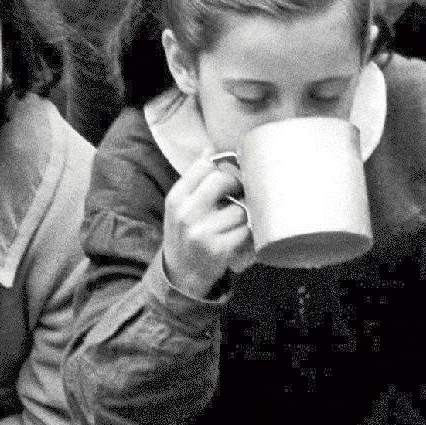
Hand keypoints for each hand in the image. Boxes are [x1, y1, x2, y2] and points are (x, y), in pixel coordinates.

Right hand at [160, 147, 252, 298]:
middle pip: (222, 180)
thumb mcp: (180, 206)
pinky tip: (241, 237)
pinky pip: (246, 230)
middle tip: (238, 196)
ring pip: (239, 208)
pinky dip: (248, 233)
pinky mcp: (220, 249)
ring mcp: (203, 231)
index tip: (227, 177)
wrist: (181, 275)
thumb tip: (209, 149)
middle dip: (236, 186)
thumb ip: (194, 180)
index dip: (220, 168)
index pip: (203, 166)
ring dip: (244, 215)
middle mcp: (187, 212)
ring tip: (237, 223)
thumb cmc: (184, 235)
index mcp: (176, 198)